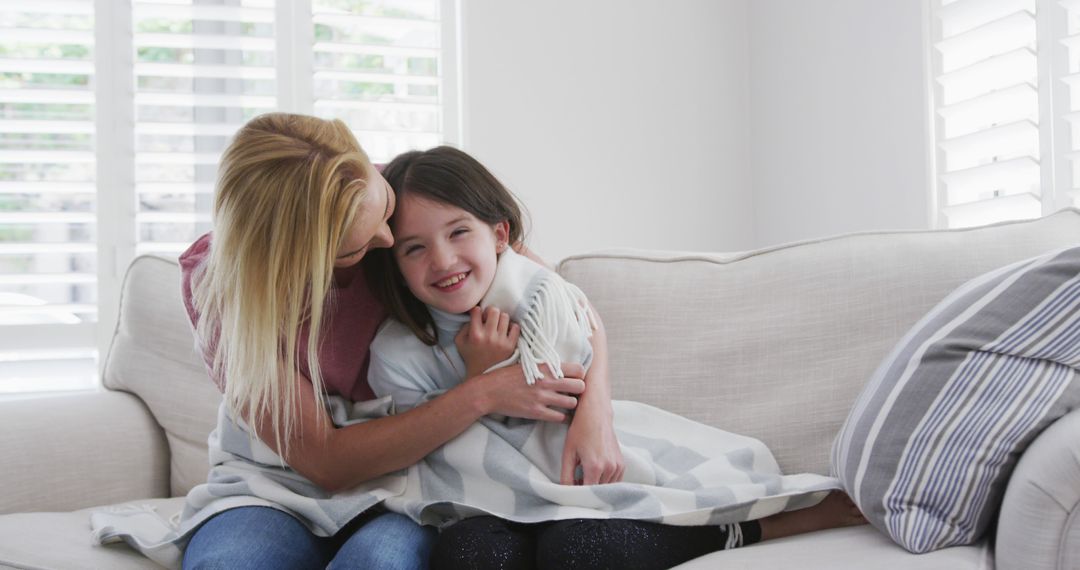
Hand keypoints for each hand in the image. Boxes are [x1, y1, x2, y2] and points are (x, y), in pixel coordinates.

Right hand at [455, 306, 519, 377]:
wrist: (482, 375)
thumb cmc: (470, 356)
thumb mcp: (460, 342)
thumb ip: (464, 327)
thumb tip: (474, 316)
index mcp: (475, 335)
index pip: (477, 311)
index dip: (477, 311)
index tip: (478, 316)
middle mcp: (488, 337)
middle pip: (494, 311)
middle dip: (491, 312)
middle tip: (490, 318)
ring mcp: (501, 341)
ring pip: (505, 317)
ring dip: (501, 319)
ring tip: (498, 325)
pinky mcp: (510, 346)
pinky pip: (515, 327)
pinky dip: (511, 327)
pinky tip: (506, 331)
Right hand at [468, 363, 585, 422]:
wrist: (489, 391)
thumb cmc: (507, 376)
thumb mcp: (528, 364)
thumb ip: (545, 366)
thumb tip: (562, 368)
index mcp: (545, 367)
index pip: (578, 370)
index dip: (579, 375)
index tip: (574, 378)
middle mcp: (547, 381)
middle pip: (580, 386)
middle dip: (578, 390)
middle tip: (572, 392)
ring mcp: (542, 397)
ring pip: (572, 403)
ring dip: (570, 404)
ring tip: (564, 404)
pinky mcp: (537, 412)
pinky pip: (560, 417)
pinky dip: (561, 417)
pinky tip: (556, 414)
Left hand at [561, 403, 623, 485]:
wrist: (596, 414)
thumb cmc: (580, 431)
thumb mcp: (568, 453)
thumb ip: (566, 476)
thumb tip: (565, 492)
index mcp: (595, 466)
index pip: (587, 492)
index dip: (578, 494)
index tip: (571, 491)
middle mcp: (609, 468)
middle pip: (597, 492)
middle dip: (586, 491)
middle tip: (576, 481)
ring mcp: (618, 466)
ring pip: (606, 488)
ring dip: (596, 487)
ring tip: (584, 476)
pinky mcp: (622, 464)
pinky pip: (614, 481)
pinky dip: (605, 482)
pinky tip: (595, 473)